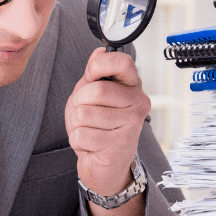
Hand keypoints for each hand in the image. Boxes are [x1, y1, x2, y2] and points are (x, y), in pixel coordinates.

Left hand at [65, 48, 150, 195]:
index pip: (122, 62)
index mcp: (132, 86)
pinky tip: (92, 143)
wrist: (104, 164)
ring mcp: (132, 124)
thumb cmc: (97, 126)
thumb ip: (93, 75)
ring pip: (85, 114)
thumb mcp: (90, 96)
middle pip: (96, 91)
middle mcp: (138, 103)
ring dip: (77, 124)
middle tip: (85, 113)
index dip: (99, 65)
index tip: (91, 76)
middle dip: (79, 102)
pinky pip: (82, 135)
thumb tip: (99, 51)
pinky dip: (78, 140)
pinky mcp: (121, 144)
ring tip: (90, 130)